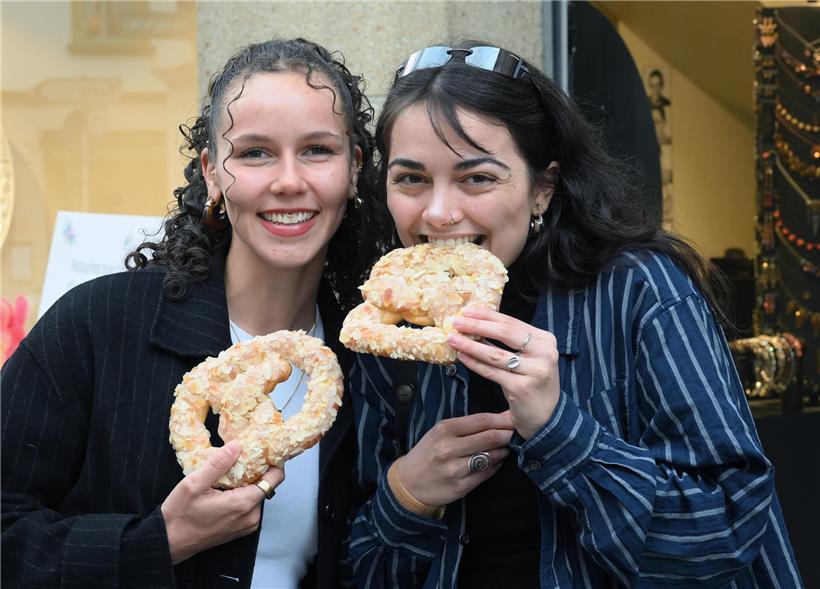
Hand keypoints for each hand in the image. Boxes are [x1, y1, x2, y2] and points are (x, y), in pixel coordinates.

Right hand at [161, 442, 284, 563]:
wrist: (169, 542)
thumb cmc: (179, 515)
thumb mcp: (194, 484)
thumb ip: (218, 464)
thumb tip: (237, 445)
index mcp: (243, 503)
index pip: (275, 478)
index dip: (273, 462)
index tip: (263, 449)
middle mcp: (251, 516)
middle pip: (266, 485)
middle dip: (256, 471)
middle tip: (239, 459)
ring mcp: (247, 525)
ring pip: (257, 495)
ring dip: (247, 483)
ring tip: (228, 475)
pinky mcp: (242, 529)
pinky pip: (250, 506)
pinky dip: (242, 495)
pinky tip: (225, 490)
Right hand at [398, 412, 513, 506]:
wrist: (408, 483)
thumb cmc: (427, 452)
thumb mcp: (440, 432)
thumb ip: (467, 426)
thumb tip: (499, 418)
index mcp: (444, 429)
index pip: (481, 420)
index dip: (501, 419)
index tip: (513, 419)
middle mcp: (449, 448)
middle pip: (489, 437)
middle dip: (507, 434)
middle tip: (516, 433)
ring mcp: (455, 469)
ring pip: (490, 456)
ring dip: (503, 450)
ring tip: (506, 447)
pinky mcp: (461, 487)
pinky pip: (486, 473)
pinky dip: (495, 466)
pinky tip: (495, 461)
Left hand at [450, 307, 560, 439]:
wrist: (547, 416)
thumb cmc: (532, 383)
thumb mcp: (529, 358)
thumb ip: (511, 341)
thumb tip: (478, 323)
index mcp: (545, 340)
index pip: (512, 322)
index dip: (488, 315)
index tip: (468, 310)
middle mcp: (544, 354)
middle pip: (505, 333)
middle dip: (478, 325)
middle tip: (457, 321)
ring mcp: (535, 371)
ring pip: (495, 354)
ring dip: (471, 345)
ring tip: (453, 339)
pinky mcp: (522, 388)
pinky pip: (492, 372)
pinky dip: (474, 363)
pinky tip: (462, 356)